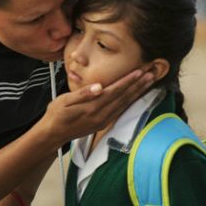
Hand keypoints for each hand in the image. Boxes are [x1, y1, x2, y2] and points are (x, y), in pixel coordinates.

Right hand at [37, 69, 153, 146]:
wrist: (53, 134)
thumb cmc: (56, 114)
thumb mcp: (64, 101)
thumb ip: (83, 94)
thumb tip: (98, 87)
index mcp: (92, 107)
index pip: (114, 91)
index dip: (128, 81)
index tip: (140, 71)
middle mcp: (101, 115)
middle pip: (123, 97)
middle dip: (138, 85)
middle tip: (152, 74)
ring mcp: (103, 120)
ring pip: (125, 104)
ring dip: (138, 93)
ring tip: (148, 83)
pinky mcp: (103, 124)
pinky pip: (121, 111)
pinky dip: (130, 102)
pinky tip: (136, 96)